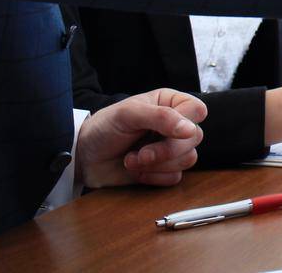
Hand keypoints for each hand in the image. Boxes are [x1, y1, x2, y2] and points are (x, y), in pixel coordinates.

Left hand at [77, 88, 206, 188]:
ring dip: (158, 164)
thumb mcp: (128, 114)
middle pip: (195, 138)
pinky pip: (175, 177)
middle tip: (141, 153)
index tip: (165, 131)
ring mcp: (170, 149)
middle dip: (166, 150)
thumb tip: (190, 130)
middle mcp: (174, 125)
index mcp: (169, 104)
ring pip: (188, 159)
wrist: (84, 158)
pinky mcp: (163, 170)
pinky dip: (155, 177)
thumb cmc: (103, 128)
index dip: (186, 122)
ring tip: (133, 160)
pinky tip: (137, 171)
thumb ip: (161, 117)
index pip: (197, 110)